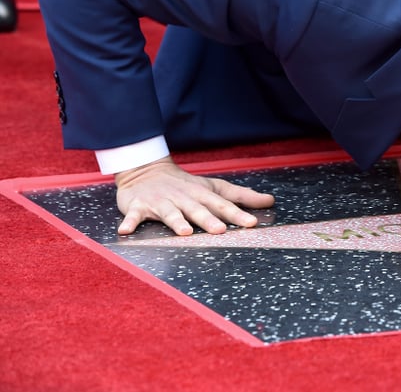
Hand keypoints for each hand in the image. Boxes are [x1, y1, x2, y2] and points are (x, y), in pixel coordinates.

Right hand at [114, 156, 274, 235]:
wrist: (147, 170)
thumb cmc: (187, 185)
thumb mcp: (215, 188)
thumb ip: (242, 197)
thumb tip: (271, 201)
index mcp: (203, 195)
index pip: (223, 205)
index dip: (237, 214)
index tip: (252, 223)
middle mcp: (184, 198)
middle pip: (198, 210)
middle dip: (209, 220)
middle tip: (220, 231)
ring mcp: (161, 202)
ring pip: (170, 213)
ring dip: (176, 222)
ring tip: (183, 232)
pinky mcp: (139, 206)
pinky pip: (134, 215)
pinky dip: (130, 222)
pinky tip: (126, 231)